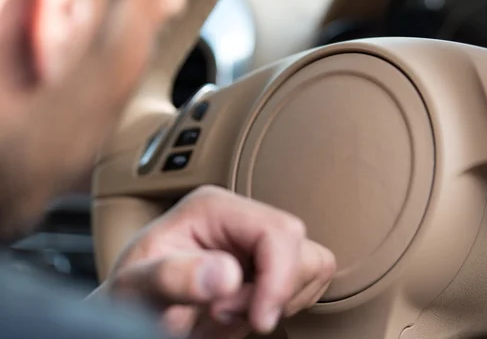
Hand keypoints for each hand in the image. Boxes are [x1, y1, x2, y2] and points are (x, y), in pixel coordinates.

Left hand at [97, 186, 335, 337]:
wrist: (137, 310)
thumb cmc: (132, 294)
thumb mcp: (136, 287)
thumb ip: (173, 277)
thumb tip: (226, 274)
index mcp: (212, 208)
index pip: (278, 231)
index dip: (279, 278)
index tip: (260, 319)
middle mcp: (241, 216)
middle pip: (300, 248)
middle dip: (273, 291)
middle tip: (224, 314)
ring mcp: (259, 238)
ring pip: (312, 263)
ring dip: (281, 298)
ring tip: (233, 312)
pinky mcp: (271, 260)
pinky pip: (307, 280)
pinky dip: (285, 302)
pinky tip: (246, 310)